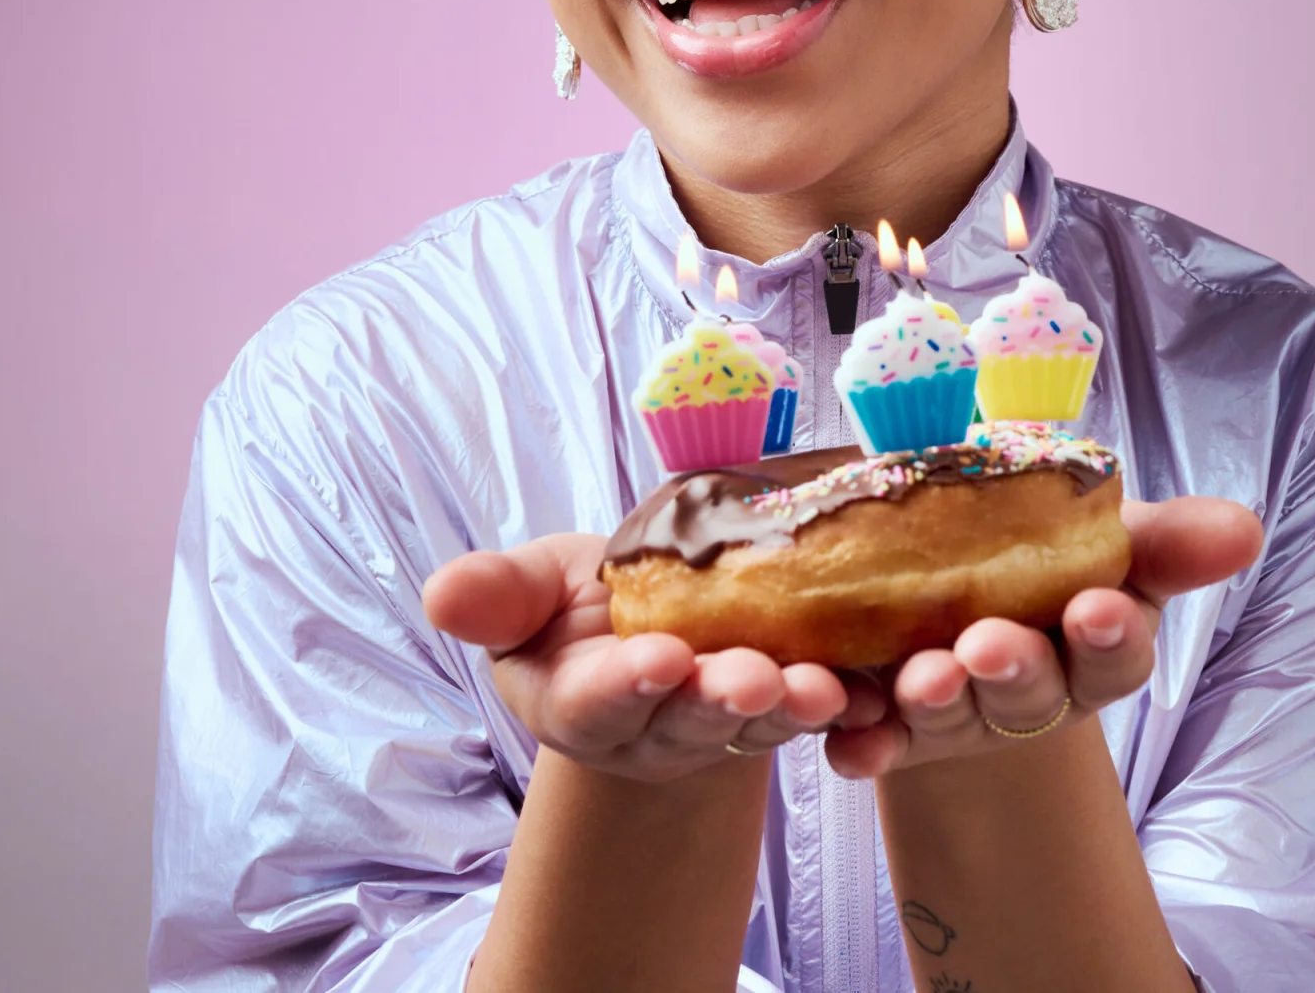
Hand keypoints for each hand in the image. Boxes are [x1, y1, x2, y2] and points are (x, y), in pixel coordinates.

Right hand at [423, 534, 882, 782]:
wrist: (650, 625)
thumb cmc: (583, 608)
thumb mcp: (532, 593)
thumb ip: (496, 598)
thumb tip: (440, 592)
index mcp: (585, 698)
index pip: (599, 700)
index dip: (627, 684)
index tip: (658, 660)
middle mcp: (658, 722)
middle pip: (691, 717)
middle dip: (723, 699)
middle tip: (755, 677)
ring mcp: (726, 721)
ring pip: (760, 720)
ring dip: (792, 706)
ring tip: (822, 688)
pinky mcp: (785, 706)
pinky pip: (820, 712)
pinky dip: (848, 704)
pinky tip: (873, 689)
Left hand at [823, 495, 1263, 777]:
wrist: (950, 583)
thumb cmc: (1045, 562)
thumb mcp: (1107, 540)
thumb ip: (1168, 539)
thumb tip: (1244, 527)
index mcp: (1088, 648)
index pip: (1112, 653)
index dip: (1105, 637)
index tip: (1094, 608)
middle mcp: (1027, 693)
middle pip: (1029, 692)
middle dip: (1013, 670)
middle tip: (989, 644)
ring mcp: (957, 713)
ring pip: (949, 715)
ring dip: (937, 700)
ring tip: (922, 677)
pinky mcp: (889, 725)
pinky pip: (873, 742)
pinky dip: (863, 743)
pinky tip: (848, 743)